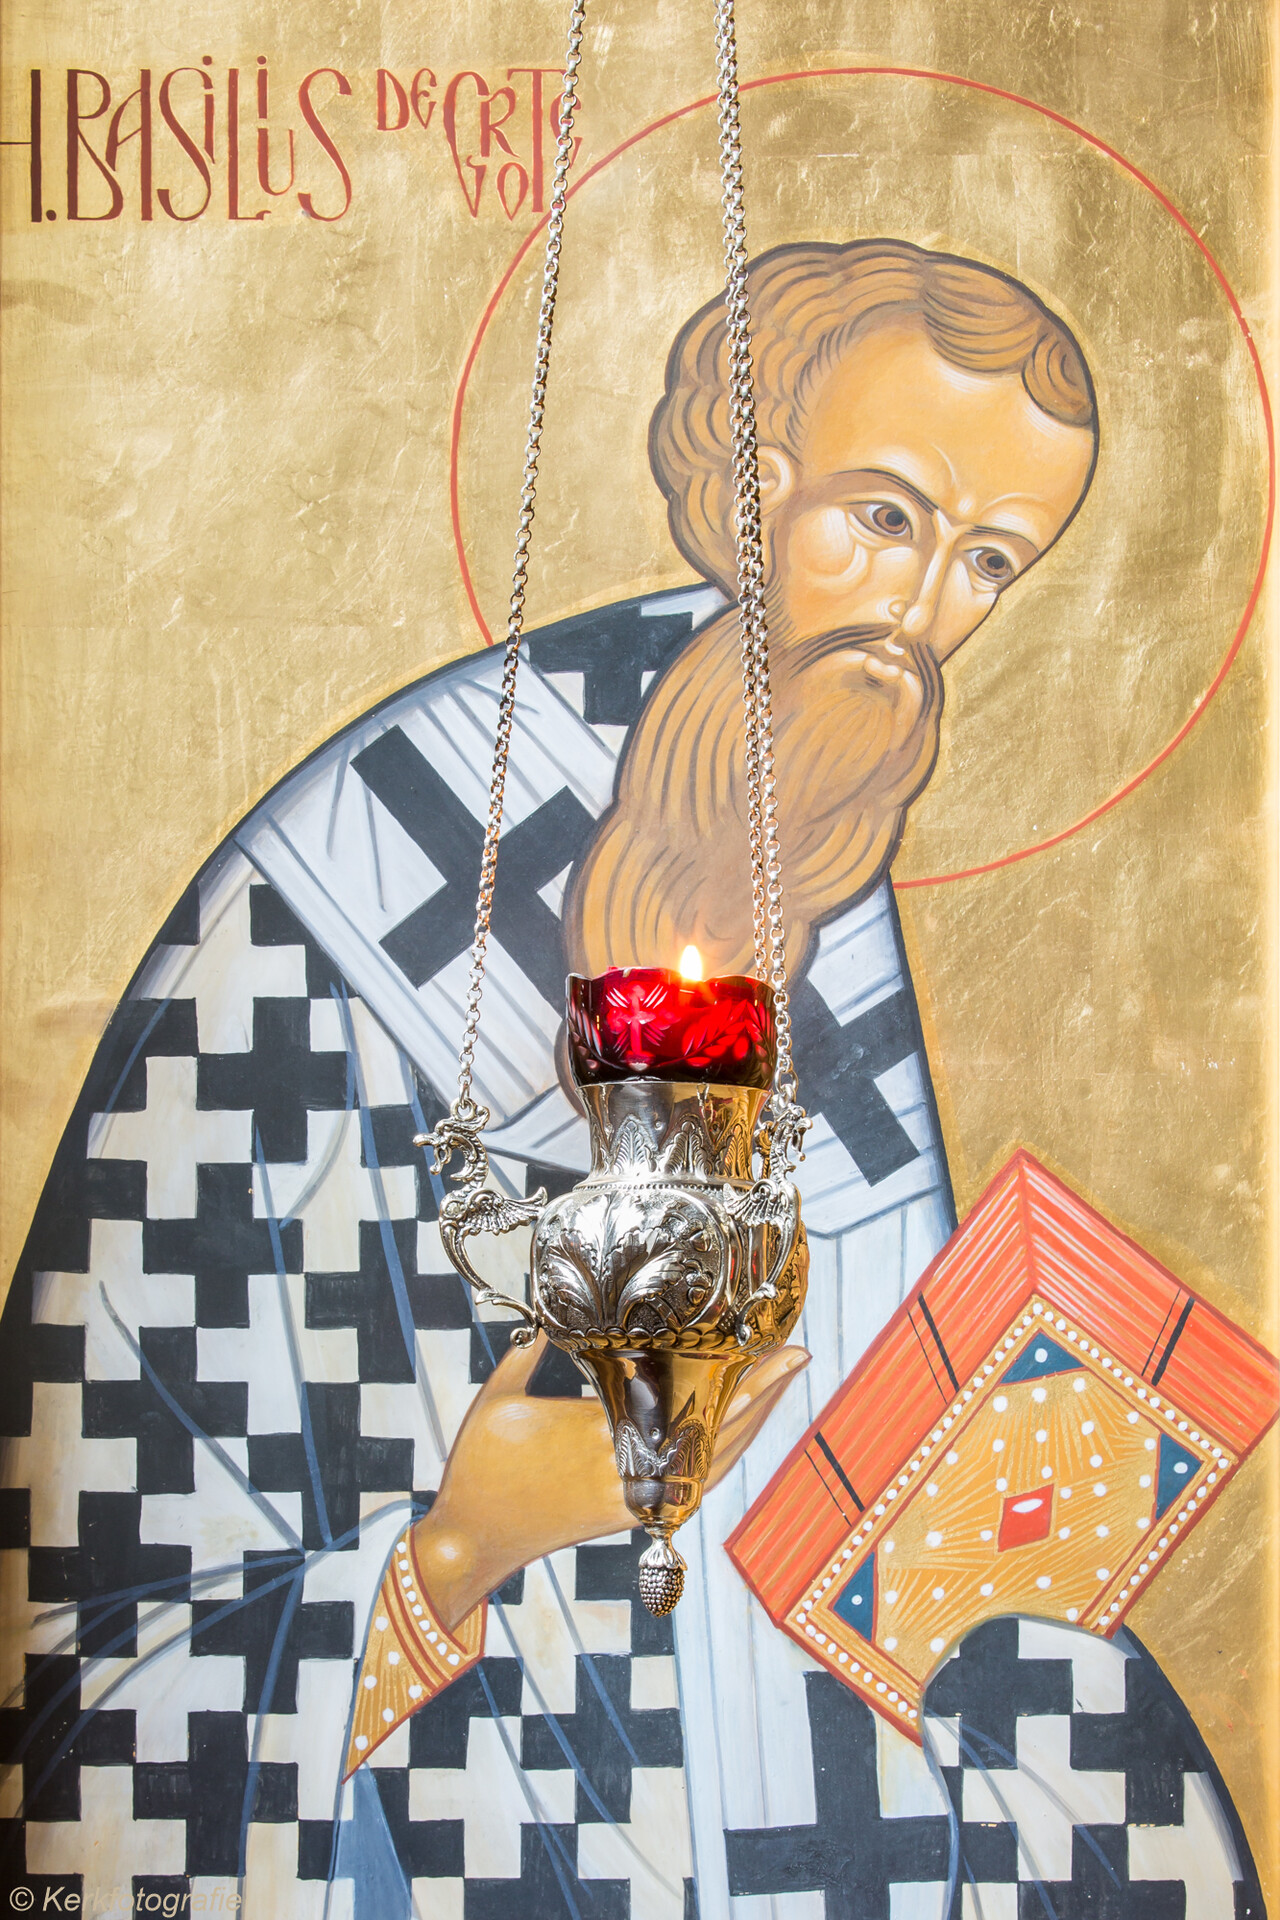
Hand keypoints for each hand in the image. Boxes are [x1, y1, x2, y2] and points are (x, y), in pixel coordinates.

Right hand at [414, 1332, 809, 1628]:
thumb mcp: (496, 1400)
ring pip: (711, 1460)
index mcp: (599, 1434)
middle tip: (798, 1354)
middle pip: (713, 1428)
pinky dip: (719, 1459)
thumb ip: (526, 1354)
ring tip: (780, 1386)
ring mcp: (633, 1497)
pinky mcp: (627, 1515)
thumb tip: (546, 1315)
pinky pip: (688, 1486)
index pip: (676, 1399)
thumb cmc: (477, 1470)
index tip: (755, 1343)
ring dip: (751, 1424)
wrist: (472, 1543)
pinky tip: (737, 1439)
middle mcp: (628, 1469)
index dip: (722, 1374)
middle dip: (761, 1392)